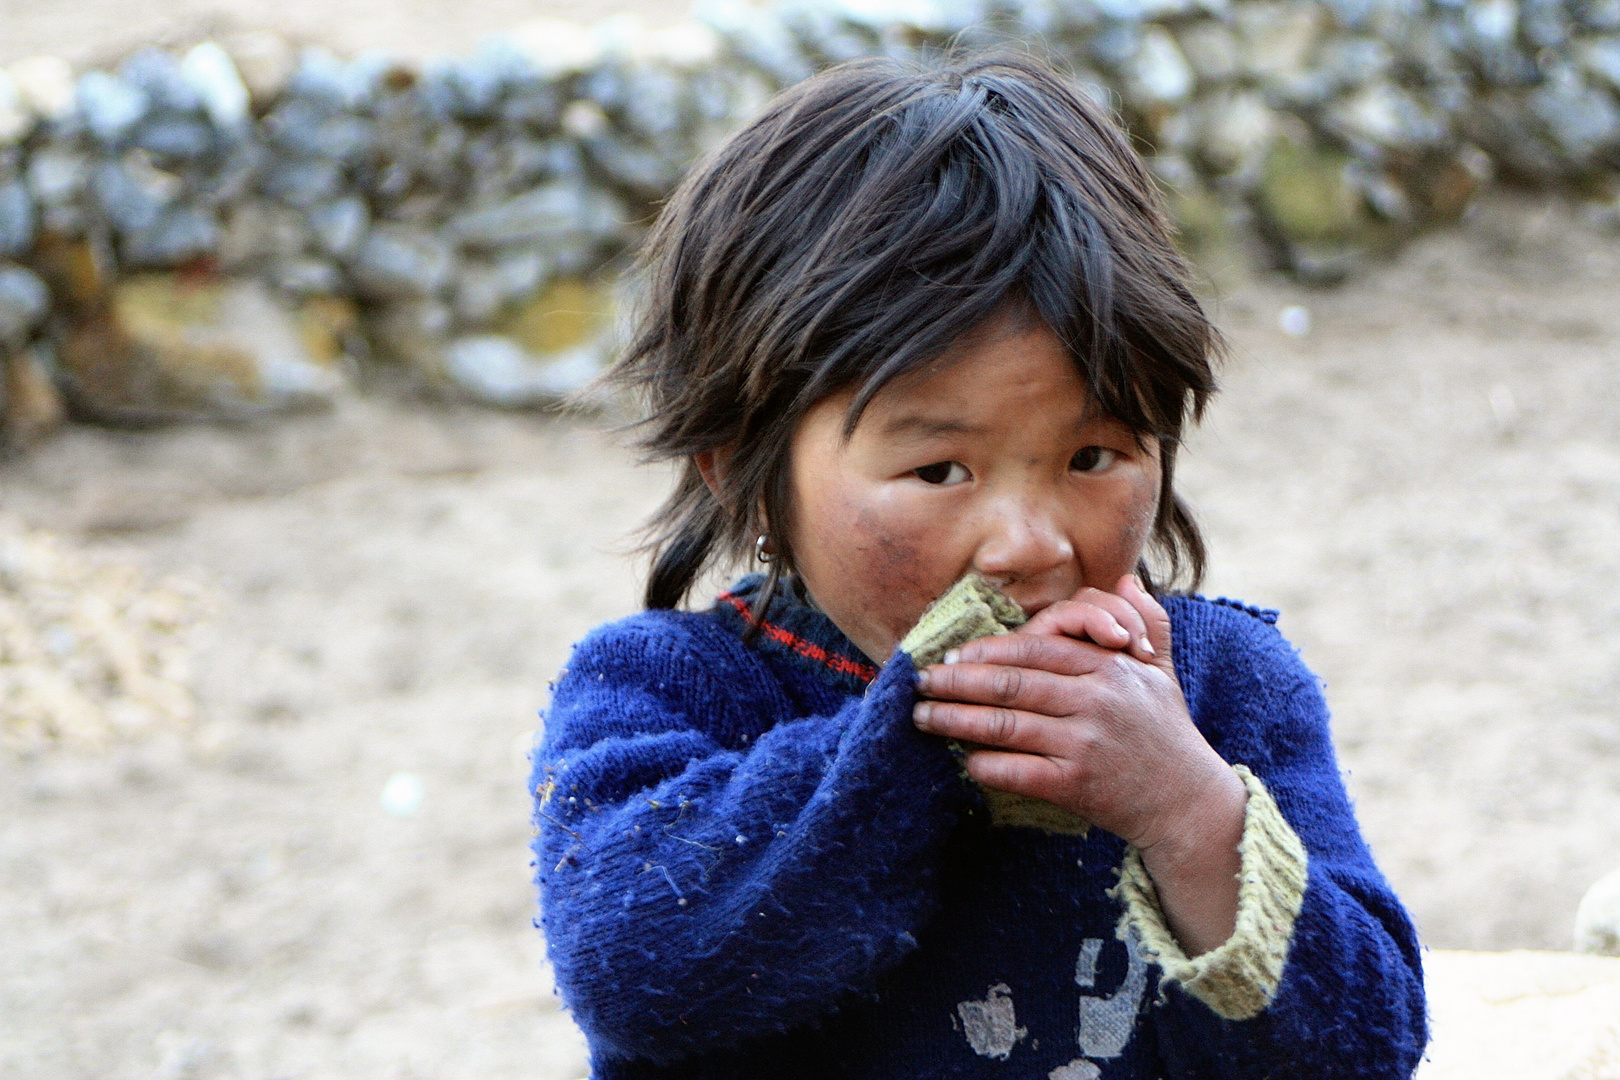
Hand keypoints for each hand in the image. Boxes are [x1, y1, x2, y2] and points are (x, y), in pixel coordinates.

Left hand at [913, 575, 1246, 953]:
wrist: (1188, 803)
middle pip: (1009, 684)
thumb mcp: (1162, 672)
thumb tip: (1127, 577)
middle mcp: (1094, 701)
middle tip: (921, 681)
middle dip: (956, 681)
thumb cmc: (1167, 733)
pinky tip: (963, 760)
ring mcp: (1083, 744)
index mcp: (1107, 669)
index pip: (1034, 650)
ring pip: (1003, 726)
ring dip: (954, 720)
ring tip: (923, 717)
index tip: (951, 653)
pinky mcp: (1075, 785)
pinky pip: (1016, 770)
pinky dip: (984, 765)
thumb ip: (1145, 622)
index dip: (986, 650)